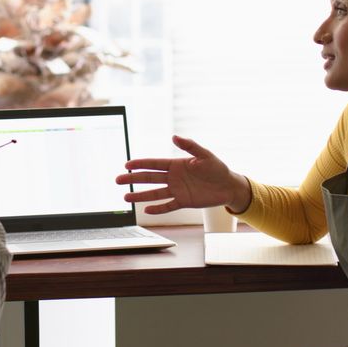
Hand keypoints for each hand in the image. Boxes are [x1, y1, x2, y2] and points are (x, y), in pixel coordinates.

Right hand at [115, 135, 247, 213]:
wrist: (229, 186)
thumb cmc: (217, 168)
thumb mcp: (205, 155)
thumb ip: (190, 146)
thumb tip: (174, 136)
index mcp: (176, 165)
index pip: (154, 164)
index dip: (140, 164)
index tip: (127, 165)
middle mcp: (174, 178)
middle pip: (149, 179)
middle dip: (133, 179)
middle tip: (118, 180)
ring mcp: (177, 190)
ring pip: (155, 193)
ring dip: (140, 196)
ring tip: (125, 197)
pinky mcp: (184, 202)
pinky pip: (168, 206)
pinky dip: (158, 209)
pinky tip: (146, 210)